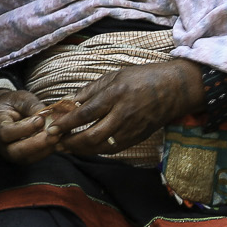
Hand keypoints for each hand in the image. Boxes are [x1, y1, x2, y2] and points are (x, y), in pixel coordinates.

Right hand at [0, 88, 65, 165]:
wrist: (5, 113)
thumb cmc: (13, 104)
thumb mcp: (20, 99)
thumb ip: (31, 106)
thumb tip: (47, 114)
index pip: (6, 133)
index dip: (24, 128)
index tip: (40, 120)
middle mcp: (1, 144)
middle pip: (16, 151)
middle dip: (37, 144)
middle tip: (54, 135)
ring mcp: (11, 153)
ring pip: (27, 158)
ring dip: (44, 149)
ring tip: (58, 137)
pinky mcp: (22, 157)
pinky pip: (34, 158)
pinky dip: (47, 150)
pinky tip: (58, 140)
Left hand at [56, 59, 204, 155]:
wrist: (174, 90)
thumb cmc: (142, 78)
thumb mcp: (115, 76)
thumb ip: (90, 90)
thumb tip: (68, 102)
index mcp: (116, 94)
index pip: (86, 113)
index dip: (67, 123)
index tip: (51, 128)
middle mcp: (123, 114)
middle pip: (91, 136)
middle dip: (70, 142)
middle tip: (55, 142)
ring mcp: (131, 129)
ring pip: (101, 146)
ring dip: (80, 149)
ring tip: (66, 147)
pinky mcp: (136, 138)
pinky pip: (112, 149)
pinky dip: (95, 150)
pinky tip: (85, 147)